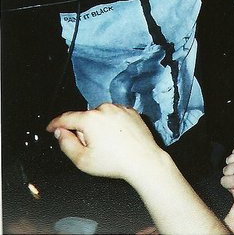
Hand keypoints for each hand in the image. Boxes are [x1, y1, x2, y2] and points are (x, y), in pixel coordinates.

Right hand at [46, 103, 163, 181]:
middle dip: (83, 130)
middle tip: (92, 148)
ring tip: (108, 145)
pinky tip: (118, 139)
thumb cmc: (115, 162)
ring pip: (100, 116)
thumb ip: (66, 144)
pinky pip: (115, 116)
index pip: (66, 118)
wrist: (144, 160)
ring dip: (99, 126)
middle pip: (85, 118)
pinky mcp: (132, 112)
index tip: (51, 128)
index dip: (55, 124)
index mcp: (90, 119)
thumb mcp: (82, 159)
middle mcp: (105, 109)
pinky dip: (113, 124)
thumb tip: (61, 132)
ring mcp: (120, 109)